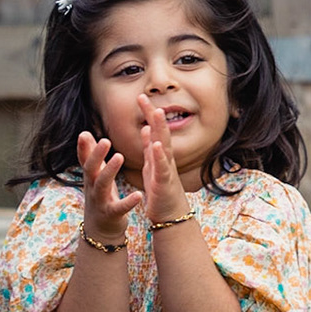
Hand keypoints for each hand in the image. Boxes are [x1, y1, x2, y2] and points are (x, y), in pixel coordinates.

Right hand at [76, 130, 142, 241]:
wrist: (99, 232)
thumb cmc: (100, 198)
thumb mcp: (94, 177)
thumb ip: (90, 156)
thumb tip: (85, 133)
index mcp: (90, 178)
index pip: (84, 161)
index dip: (82, 148)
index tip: (83, 133)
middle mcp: (92, 188)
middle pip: (90, 170)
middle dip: (96, 155)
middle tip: (106, 140)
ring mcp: (101, 202)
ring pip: (102, 185)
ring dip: (109, 171)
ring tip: (120, 156)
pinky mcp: (112, 214)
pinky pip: (119, 207)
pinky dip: (128, 202)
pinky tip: (138, 195)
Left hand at [135, 95, 189, 223]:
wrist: (170, 214)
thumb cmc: (161, 190)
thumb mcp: (152, 166)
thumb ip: (150, 148)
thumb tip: (146, 129)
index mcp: (158, 155)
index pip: (153, 130)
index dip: (147, 114)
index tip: (140, 97)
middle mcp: (164, 159)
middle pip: (160, 133)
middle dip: (153, 115)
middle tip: (144, 97)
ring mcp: (166, 169)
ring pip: (164, 146)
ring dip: (160, 129)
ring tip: (156, 113)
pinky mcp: (165, 183)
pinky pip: (163, 168)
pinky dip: (160, 156)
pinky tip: (157, 146)